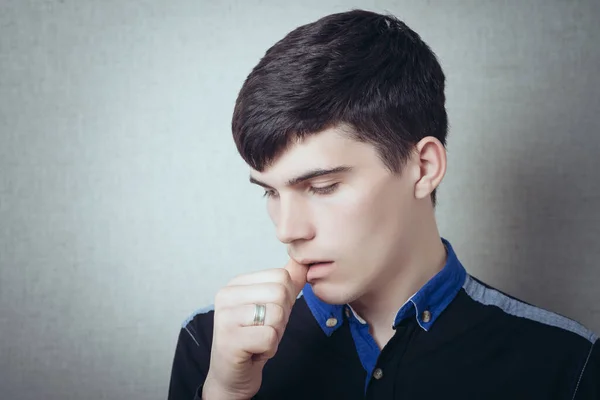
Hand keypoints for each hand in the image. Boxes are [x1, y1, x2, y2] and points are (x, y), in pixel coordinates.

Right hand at [202, 259, 307, 399]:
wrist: (231, 376)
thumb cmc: (253, 339)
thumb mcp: (272, 306)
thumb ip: (287, 283)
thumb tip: (302, 261)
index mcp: (236, 283)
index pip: (281, 276)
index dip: (286, 300)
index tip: (268, 316)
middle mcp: (226, 295)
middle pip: (280, 293)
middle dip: (282, 318)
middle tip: (264, 331)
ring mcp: (225, 316)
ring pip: (277, 314)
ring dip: (276, 334)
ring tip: (258, 340)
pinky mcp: (229, 339)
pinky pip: (270, 337)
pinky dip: (269, 349)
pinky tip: (254, 352)